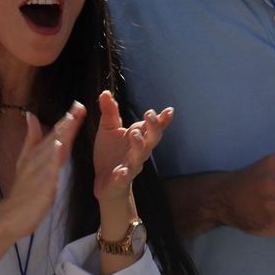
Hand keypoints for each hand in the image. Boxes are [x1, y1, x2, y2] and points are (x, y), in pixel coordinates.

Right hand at [0, 104, 85, 238]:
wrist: (10, 215)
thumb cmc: (22, 189)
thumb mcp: (25, 160)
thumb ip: (31, 138)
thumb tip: (30, 115)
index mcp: (36, 153)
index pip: (54, 133)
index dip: (66, 119)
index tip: (78, 104)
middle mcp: (37, 159)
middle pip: (54, 138)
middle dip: (67, 123)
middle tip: (78, 107)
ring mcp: (38, 171)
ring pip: (52, 150)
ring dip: (62, 135)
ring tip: (71, 121)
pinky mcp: (40, 185)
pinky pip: (49, 171)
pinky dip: (54, 159)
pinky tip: (61, 149)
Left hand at [91, 91, 170, 206]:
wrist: (105, 182)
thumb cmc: (110, 154)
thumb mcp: (108, 129)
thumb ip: (110, 112)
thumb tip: (105, 92)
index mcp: (138, 138)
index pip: (152, 127)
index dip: (162, 120)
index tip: (169, 110)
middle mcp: (139, 151)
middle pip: (152, 139)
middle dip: (153, 127)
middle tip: (149, 114)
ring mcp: (131, 165)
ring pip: (140, 156)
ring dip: (139, 145)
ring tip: (134, 134)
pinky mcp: (121, 179)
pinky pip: (125, 176)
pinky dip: (124, 173)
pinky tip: (122, 171)